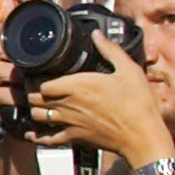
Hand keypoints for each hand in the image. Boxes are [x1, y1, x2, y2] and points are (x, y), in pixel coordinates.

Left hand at [21, 62, 174, 167]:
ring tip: (35, 103)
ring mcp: (69, 123)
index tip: (37, 73)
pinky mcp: (74, 139)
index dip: (35, 77)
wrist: (143, 137)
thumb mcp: (128, 70)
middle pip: (34, 98)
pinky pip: (46, 139)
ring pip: (36, 117)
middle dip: (30, 91)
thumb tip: (97, 35)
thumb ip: (110, 50)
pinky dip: (35, 136)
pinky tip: (31, 133)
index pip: (41, 82)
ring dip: (32, 109)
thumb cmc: (138, 105)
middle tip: (33, 86)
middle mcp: (68, 104)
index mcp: (78, 85)